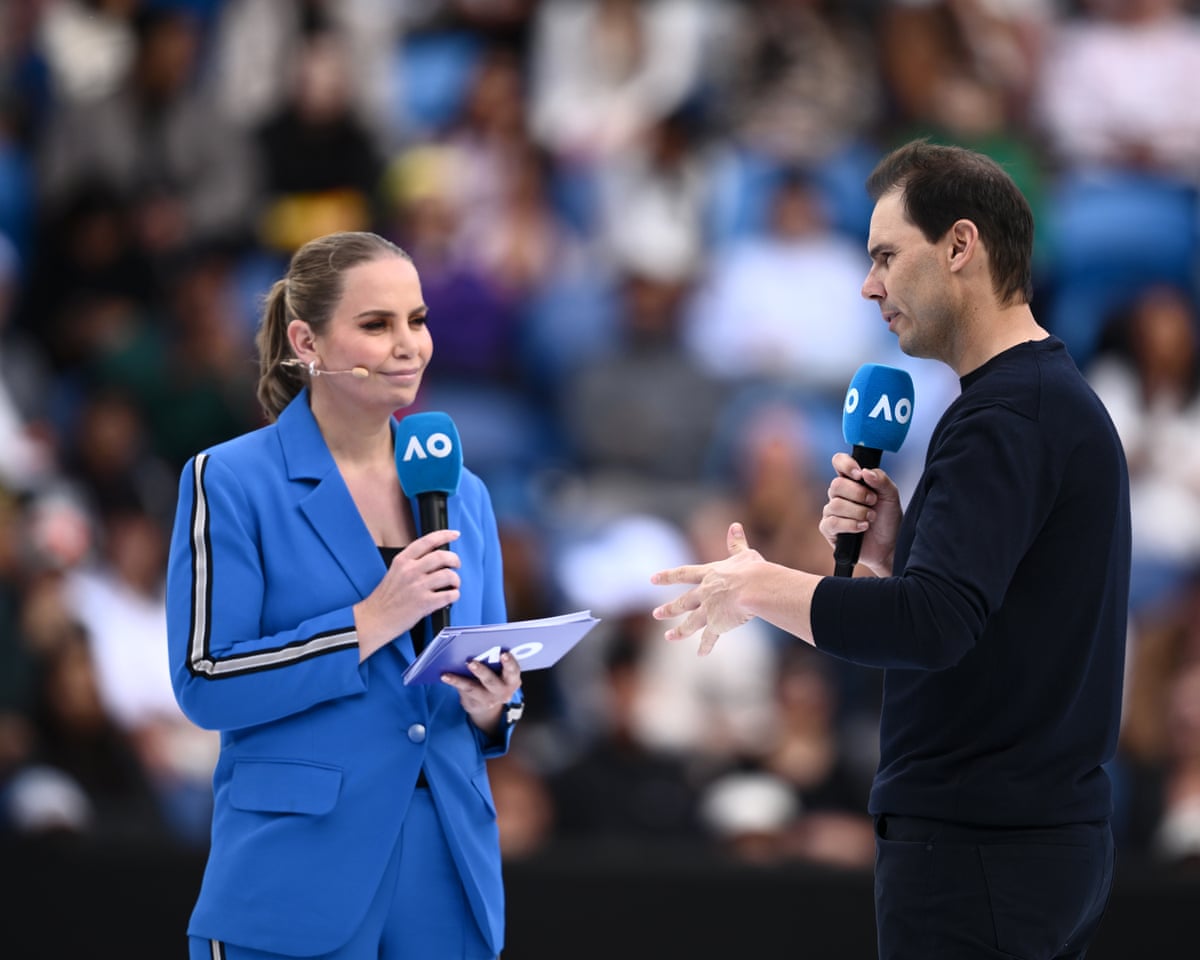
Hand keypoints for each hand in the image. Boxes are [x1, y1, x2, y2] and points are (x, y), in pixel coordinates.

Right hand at [354, 529, 461, 660]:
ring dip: (456, 581)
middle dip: (455, 560)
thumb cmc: (384, 599)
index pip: (427, 541)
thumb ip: (412, 564)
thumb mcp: (394, 573)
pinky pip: (450, 595)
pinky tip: (450, 597)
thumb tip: (435, 559)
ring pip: (449, 575)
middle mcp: (410, 571)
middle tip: (456, 565)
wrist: (374, 619)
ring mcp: (418, 586)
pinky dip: (454, 595)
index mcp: (402, 561)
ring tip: (453, 585)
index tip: (454, 534)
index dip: (444, 535)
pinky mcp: (424, 603)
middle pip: (442, 556)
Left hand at [441, 651, 522, 736]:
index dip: (509, 662)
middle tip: (472, 663)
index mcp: (512, 680)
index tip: (503, 653)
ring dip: (462, 679)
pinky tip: (445, 676)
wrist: (489, 705)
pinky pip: (463, 691)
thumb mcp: (502, 673)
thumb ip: (495, 662)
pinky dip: (454, 682)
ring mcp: (488, 699)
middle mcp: (502, 691)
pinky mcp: (475, 703)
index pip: (513, 670)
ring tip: (451, 672)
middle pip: (492, 681)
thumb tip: (478, 646)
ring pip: (474, 688)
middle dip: (482, 672)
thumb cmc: (496, 679)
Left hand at [650, 522, 762, 655]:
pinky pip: (710, 638)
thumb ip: (736, 543)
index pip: (683, 574)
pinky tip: (701, 654)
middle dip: (669, 608)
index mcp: (709, 574)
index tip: (652, 579)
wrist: (754, 589)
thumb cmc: (753, 570)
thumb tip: (734, 526)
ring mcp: (709, 610)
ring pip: (690, 622)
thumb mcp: (744, 554)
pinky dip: (706, 646)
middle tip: (656, 614)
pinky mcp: (718, 624)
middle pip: (683, 602)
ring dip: (679, 631)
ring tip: (668, 637)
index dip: (667, 576)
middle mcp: (705, 592)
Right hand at [818, 453, 901, 575]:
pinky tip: (862, 527)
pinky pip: (833, 522)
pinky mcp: (828, 529)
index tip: (859, 474)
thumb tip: (865, 472)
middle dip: (859, 494)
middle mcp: (839, 494)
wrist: (888, 547)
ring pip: (835, 504)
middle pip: (836, 484)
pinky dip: (851, 524)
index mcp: (852, 481)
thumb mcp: (891, 497)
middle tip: (873, 502)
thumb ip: (881, 480)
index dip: (845, 464)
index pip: (839, 462)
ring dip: (858, 512)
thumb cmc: (888, 520)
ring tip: (871, 518)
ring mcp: (831, 511)